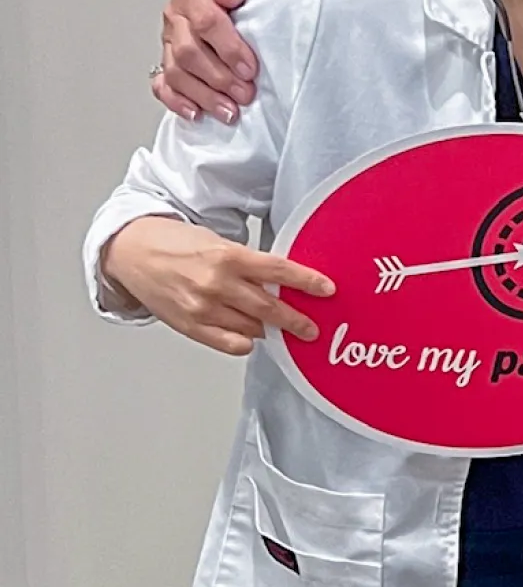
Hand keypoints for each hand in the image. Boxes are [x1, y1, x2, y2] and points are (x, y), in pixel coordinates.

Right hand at [103, 217, 334, 355]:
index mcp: (228, 256)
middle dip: (296, 319)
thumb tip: (279, 283)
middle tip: (312, 328)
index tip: (327, 289)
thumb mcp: (218, 243)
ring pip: (250, 327)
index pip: (279, 270)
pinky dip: (243, 343)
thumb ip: (248, 265)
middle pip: (269, 306)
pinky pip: (227, 343)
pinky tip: (251, 338)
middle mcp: (216, 284)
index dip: (307, 281)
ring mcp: (202, 308)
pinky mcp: (188, 326)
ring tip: (282, 329)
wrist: (132, 252)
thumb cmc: (176, 244)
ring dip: (270, 329)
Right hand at [155, 0, 270, 122]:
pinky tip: (196, 113)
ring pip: (176, 74)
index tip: (249, 68)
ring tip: (229, 111)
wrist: (240, 2)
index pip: (206, 23)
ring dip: (204, 95)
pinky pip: (162, 86)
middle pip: (189, 53)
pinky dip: (177, 102)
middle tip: (245, 93)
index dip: (229, 48)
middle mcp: (175, 17)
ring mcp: (168, 42)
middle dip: (220, 78)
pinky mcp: (166, 63)